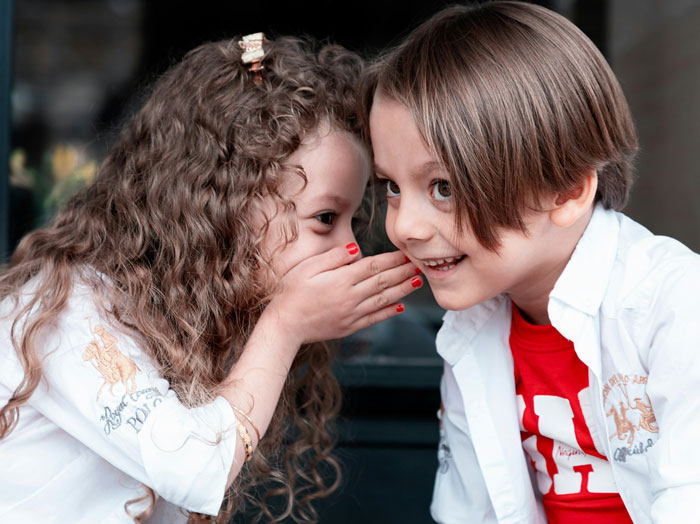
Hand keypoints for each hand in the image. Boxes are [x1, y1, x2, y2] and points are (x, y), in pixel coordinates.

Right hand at [263, 244, 420, 346]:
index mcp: (341, 280)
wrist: (285, 325)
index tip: (406, 253)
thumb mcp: (308, 267)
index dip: (392, 259)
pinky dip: (388, 312)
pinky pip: (374, 318)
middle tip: (420, 265)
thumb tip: (356, 249)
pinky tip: (400, 307)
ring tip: (417, 282)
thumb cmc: (291, 292)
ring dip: (402, 291)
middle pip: (383, 281)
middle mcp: (351, 297)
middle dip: (403, 272)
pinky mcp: (349, 327)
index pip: (373, 266)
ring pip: (383, 299)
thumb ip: (334, 258)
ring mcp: (352, 314)